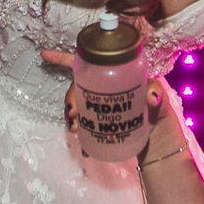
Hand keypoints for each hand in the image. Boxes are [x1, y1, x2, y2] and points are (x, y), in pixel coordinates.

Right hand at [39, 49, 165, 137]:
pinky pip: (85, 129)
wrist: (159, 137)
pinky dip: (83, 138)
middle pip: (77, 89)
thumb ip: (155, 92)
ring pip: (77, 109)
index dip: (63, 58)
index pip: (85, 63)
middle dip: (70, 101)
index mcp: (111, 75)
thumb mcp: (158, 96)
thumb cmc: (156, 108)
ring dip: (72, 118)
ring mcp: (99, 108)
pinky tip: (84, 148)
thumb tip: (152, 97)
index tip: (44, 54)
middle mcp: (101, 90)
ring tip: (76, 129)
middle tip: (74, 115)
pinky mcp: (100, 125)